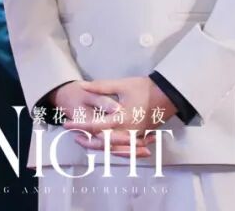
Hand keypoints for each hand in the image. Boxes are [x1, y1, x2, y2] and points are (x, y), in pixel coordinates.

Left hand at [60, 77, 174, 157]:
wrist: (168, 95)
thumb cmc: (144, 88)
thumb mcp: (121, 85)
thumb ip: (100, 87)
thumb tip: (82, 86)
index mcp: (122, 119)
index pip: (95, 126)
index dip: (79, 126)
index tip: (66, 124)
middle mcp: (128, 132)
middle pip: (103, 144)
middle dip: (86, 141)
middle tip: (73, 135)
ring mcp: (135, 137)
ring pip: (113, 149)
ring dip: (97, 147)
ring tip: (84, 140)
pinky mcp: (139, 138)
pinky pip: (123, 148)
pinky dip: (110, 149)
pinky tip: (102, 144)